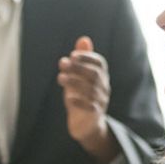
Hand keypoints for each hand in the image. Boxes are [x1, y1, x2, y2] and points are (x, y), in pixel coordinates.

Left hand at [58, 36, 118, 163]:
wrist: (86, 124)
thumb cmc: (81, 95)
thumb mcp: (80, 76)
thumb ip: (82, 59)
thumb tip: (84, 39)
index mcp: (102, 77)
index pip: (100, 63)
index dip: (87, 57)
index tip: (72, 55)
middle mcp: (104, 88)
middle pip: (95, 75)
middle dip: (78, 68)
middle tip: (62, 64)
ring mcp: (101, 101)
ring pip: (91, 90)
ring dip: (74, 82)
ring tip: (60, 78)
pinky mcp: (94, 115)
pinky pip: (90, 107)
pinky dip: (79, 101)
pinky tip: (68, 98)